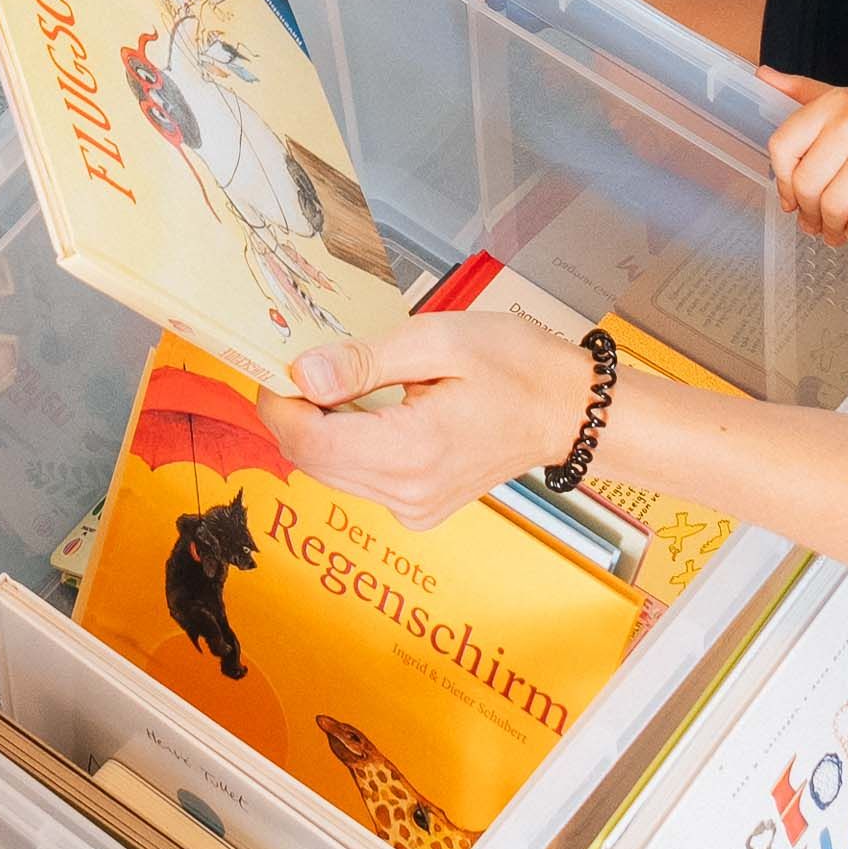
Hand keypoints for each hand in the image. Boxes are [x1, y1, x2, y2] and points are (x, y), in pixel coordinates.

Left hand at [253, 306, 593, 516]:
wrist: (570, 410)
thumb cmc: (518, 368)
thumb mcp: (439, 341)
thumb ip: (364, 360)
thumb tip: (304, 373)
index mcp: (412, 451)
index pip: (308, 439)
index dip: (278, 401)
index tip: (277, 362)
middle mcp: (407, 492)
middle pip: (311, 459)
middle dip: (293, 411)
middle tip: (302, 361)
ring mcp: (413, 506)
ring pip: (330, 471)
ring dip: (318, 427)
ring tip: (339, 378)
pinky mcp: (418, 507)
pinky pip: (358, 478)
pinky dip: (347, 443)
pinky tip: (369, 408)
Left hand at [756, 72, 847, 242]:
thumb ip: (805, 92)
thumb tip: (762, 74)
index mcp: (836, 102)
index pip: (783, 147)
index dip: (782, 181)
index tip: (791, 199)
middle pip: (807, 183)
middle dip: (808, 213)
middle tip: (814, 224)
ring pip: (835, 204)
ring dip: (832, 227)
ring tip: (835, 231)